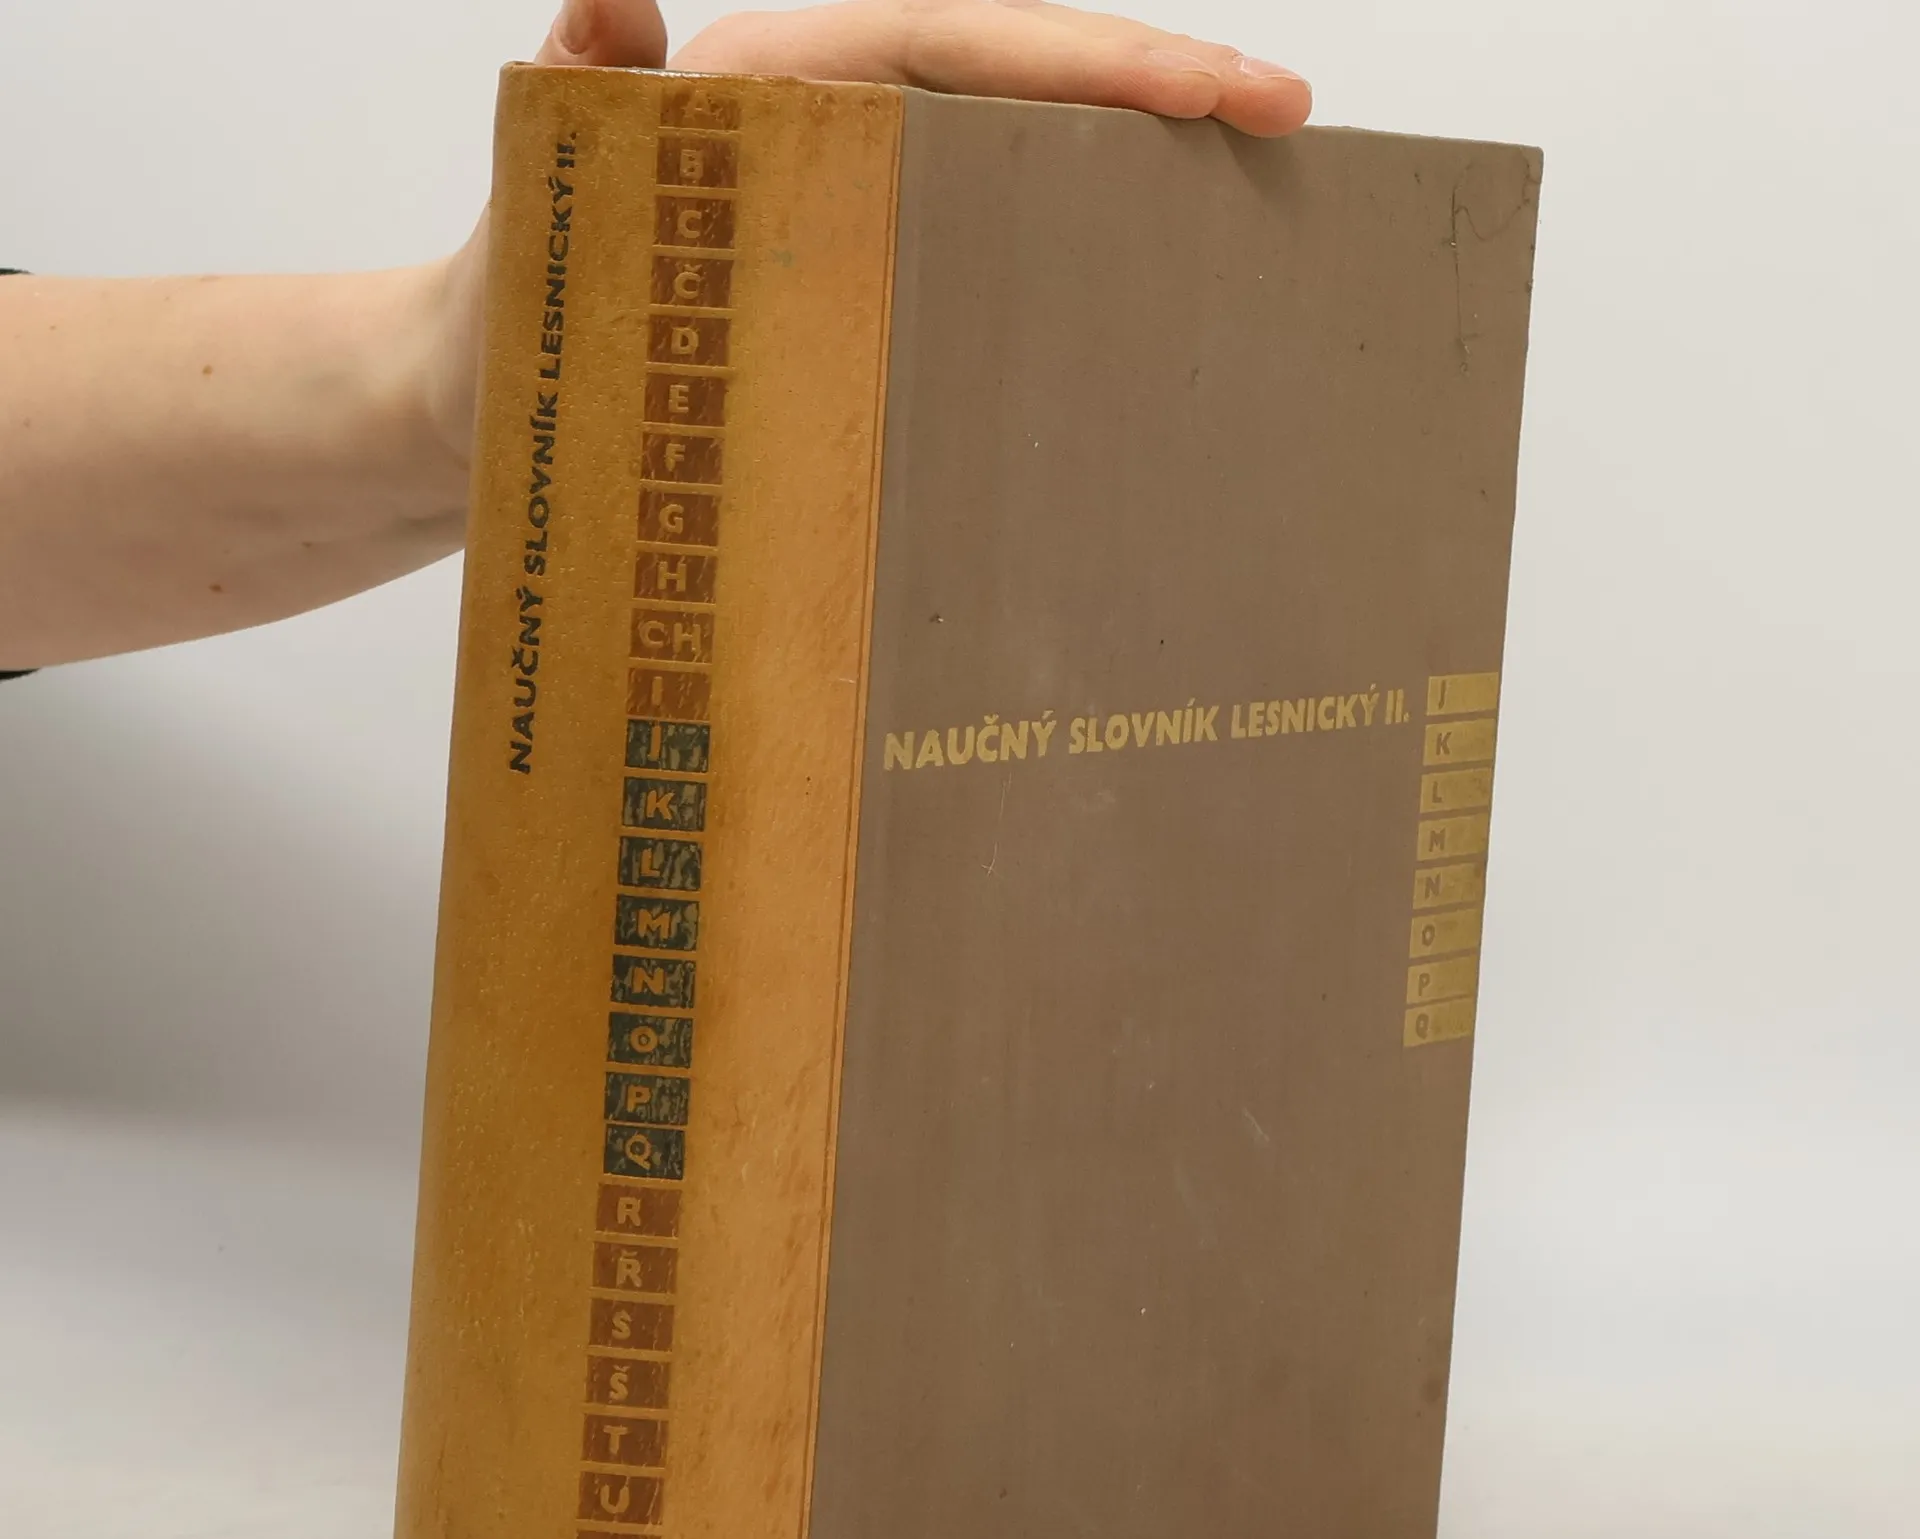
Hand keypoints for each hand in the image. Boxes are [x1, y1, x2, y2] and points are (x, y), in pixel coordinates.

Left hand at [428, 1, 1308, 460]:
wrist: (465, 411)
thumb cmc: (498, 315)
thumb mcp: (537, 199)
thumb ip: (578, 90)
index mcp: (776, 90)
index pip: (970, 47)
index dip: (1105, 63)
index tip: (1232, 92)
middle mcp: (823, 132)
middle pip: (1020, 88)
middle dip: (1156, 100)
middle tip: (1289, 133)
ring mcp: (842, 212)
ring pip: (1010, 170)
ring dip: (1124, 181)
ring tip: (1246, 219)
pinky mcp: (845, 289)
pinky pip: (970, 264)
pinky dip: (1053, 273)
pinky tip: (1126, 313)